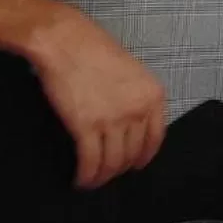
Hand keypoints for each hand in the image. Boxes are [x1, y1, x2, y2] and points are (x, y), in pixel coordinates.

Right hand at [30, 9, 166, 188]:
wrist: (65, 41)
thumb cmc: (93, 50)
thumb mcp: (131, 72)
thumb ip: (136, 97)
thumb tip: (130, 124)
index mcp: (154, 95)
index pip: (156, 138)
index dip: (145, 156)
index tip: (137, 165)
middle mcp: (138, 110)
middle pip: (133, 153)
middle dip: (120, 168)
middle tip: (108, 173)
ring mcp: (114, 120)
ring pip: (113, 162)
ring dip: (102, 176)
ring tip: (92, 181)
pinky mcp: (86, 127)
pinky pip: (91, 161)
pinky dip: (86, 175)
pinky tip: (81, 179)